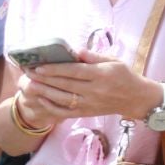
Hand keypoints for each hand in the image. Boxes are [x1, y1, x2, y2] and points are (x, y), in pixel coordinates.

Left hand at [19, 53, 160, 124]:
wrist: (135, 99)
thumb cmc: (124, 76)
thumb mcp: (113, 60)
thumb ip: (93, 56)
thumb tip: (75, 50)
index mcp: (100, 75)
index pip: (74, 72)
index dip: (55, 69)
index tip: (40, 65)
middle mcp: (94, 91)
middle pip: (65, 85)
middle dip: (45, 79)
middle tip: (28, 72)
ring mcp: (89, 104)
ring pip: (63, 99)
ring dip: (45, 92)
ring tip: (30, 84)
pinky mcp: (87, 113)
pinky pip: (66, 112)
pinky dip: (52, 107)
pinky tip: (41, 99)